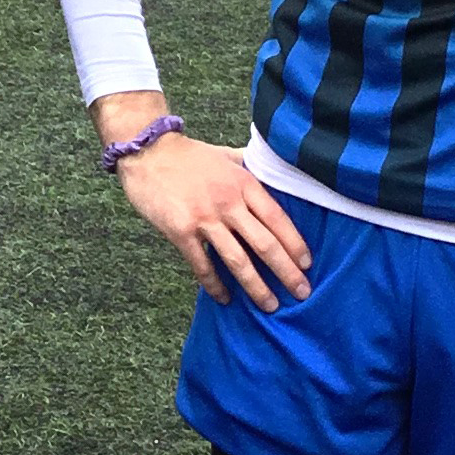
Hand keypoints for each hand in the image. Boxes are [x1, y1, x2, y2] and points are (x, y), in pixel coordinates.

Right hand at [106, 123, 313, 310]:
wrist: (147, 150)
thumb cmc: (188, 153)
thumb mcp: (226, 154)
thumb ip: (248, 165)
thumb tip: (269, 168)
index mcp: (244, 183)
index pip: (278, 219)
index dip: (295, 243)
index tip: (307, 264)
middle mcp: (229, 202)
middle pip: (265, 244)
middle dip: (286, 272)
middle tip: (302, 292)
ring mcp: (205, 218)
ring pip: (238, 260)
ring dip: (257, 287)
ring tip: (270, 305)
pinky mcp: (181, 231)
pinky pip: (202, 265)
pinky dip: (215, 285)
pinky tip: (225, 298)